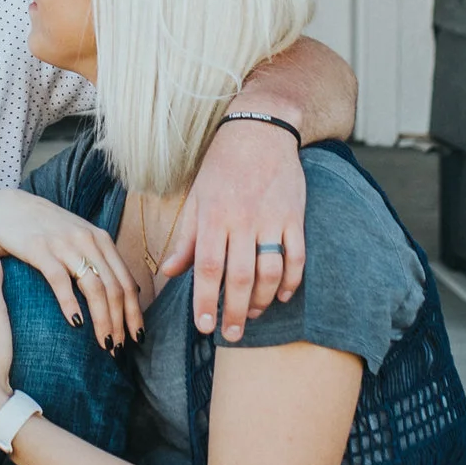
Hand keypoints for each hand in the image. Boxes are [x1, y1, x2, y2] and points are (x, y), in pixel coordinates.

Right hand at [0, 185, 140, 353]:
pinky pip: (61, 280)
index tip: (137, 337)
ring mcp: (65, 244)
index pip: (127, 282)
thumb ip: (100, 260)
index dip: (134, 313)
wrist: (8, 207)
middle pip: (114, 288)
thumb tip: (127, 290)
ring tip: (104, 342)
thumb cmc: (45, 229)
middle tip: (119, 348)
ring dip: (102, 319)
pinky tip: (76, 323)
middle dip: (120, 322)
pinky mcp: (40, 249)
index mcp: (101, 240)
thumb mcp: (79, 238)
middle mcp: (88, 241)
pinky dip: (71, 304)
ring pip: (94, 287)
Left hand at [162, 118, 306, 338]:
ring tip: (253, 315)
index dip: (205, 300)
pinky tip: (282, 296)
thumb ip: (185, 239)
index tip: (204, 326)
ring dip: (262, 300)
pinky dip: (292, 281)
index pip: (206, 268)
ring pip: (270, 271)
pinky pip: (297, 256)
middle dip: (235, 311)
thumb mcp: (196, 198)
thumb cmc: (222, 167)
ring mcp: (271, 219)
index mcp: (213, 217)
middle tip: (232, 334)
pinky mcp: (294, 216)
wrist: (260, 130)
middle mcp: (241, 220)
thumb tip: (168, 272)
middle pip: (240, 277)